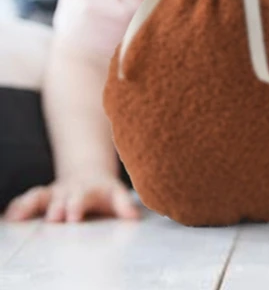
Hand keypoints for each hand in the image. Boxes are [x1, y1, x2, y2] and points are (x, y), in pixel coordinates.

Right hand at [4, 175, 139, 222]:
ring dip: (31, 205)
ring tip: (18, 216)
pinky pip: (29, 200)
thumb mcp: (117, 195)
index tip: (73, 215)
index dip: (78, 204)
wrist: (89, 174)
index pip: (84, 196)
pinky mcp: (43, 198)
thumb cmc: (105, 192)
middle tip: (51, 218)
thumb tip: (133, 216)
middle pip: (61, 198)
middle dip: (56, 207)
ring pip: (41, 196)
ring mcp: (55, 193)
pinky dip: (18, 207)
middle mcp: (70, 191)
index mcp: (90, 190)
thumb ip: (124, 205)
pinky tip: (10, 216)